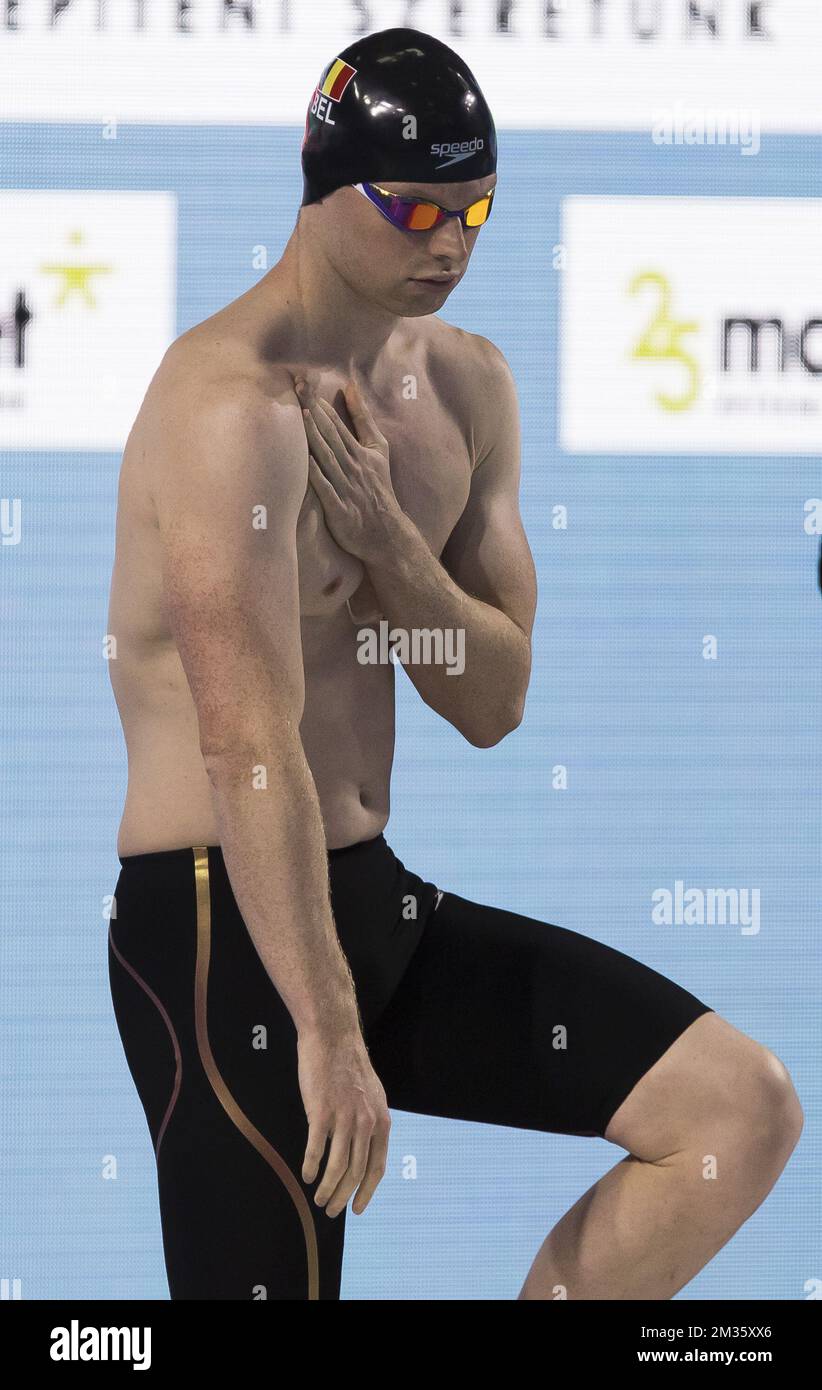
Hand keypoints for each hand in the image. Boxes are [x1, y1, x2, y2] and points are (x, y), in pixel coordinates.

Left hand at [294, 376, 403, 563]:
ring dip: (315, 436)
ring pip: (327, 457)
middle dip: (314, 410)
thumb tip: (351, 386)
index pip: (337, 423)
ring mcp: (346, 487)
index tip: (305, 382)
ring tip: (301, 415)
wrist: (385, 531)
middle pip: (330, 434)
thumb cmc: (377, 487)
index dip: (320, 403)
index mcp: (361, 452)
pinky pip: (326, 489)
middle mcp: (353, 466)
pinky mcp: (339, 508)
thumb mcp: (378, 450)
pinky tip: (304, 461)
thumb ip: (364, 418)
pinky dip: (316, 474)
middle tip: (297, 387)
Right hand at [297, 1024, 390, 1217]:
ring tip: (317, 1199)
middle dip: (343, 1197)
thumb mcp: (370, 1095)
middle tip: (330, 1210)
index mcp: (380, 1120)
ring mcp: (344, 1118)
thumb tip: (364, 1147)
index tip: (357, 1209)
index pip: (376, 1167)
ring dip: (327, 1189)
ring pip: (337, 1167)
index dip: (367, 1191)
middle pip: (356, 1172)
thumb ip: (369, 1121)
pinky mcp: (321, 1112)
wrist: (332, 1036)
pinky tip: (306, 1175)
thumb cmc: (348, 1065)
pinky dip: (311, 1167)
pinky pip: (316, 1149)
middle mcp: (366, 1123)